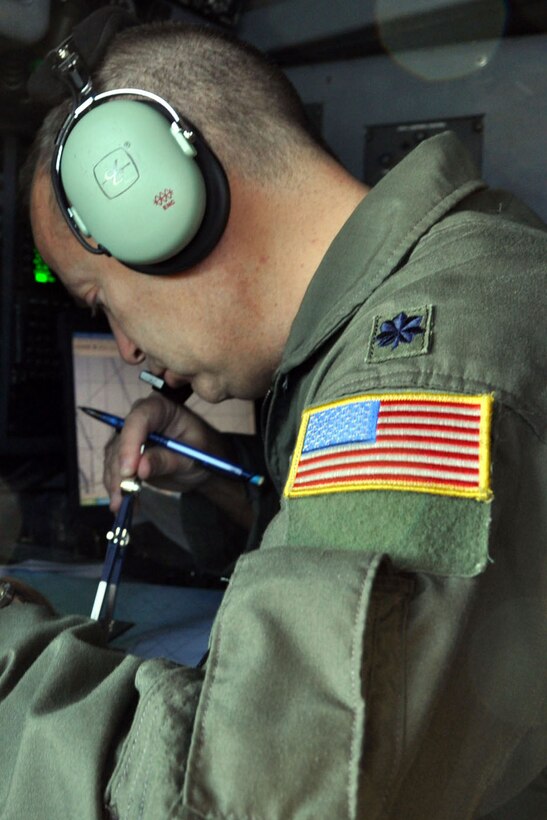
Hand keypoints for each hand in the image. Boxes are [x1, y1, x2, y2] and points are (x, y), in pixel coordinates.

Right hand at [103, 393, 231, 511]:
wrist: (200, 464)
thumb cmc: (202, 452)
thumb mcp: (191, 457)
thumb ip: (167, 461)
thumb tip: (141, 468)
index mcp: (160, 408)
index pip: (138, 419)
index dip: (130, 443)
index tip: (130, 470)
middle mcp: (140, 418)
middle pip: (121, 441)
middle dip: (120, 469)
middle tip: (124, 494)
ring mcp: (130, 437)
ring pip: (113, 458)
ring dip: (115, 482)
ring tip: (122, 506)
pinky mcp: (125, 456)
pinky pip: (114, 470)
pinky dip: (117, 488)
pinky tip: (123, 505)